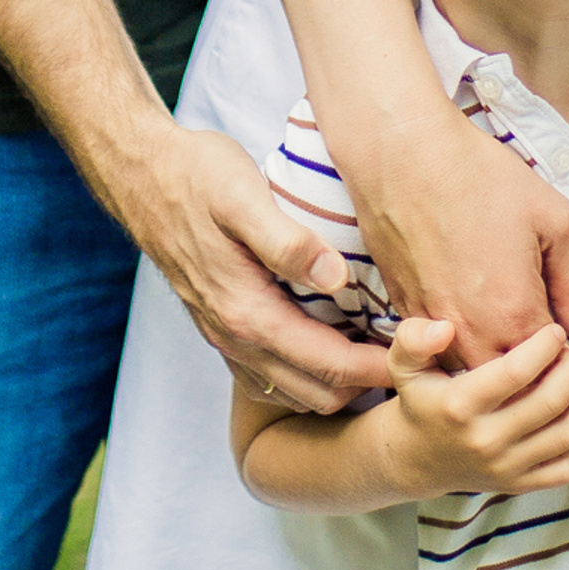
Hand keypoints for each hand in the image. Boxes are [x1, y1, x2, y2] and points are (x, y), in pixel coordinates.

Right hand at [118, 124, 392, 414]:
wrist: (141, 175)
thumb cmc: (195, 176)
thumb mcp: (242, 196)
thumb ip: (286, 242)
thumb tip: (337, 277)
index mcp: (247, 313)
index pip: (330, 366)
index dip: (382, 368)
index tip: (427, 354)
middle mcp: (236, 338)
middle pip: (319, 393)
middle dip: (368, 384)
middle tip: (416, 356)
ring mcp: (226, 338)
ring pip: (296, 390)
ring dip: (340, 383)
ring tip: (384, 349)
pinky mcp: (222, 327)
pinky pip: (272, 375)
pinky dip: (308, 373)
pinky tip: (334, 338)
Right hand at [351, 102, 568, 359]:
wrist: (403, 152)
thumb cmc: (480, 176)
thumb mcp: (553, 218)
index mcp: (514, 313)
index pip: (555, 369)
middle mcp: (470, 332)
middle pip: (513, 384)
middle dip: (535, 370)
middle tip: (546, 334)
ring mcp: (432, 325)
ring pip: (472, 374)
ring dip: (494, 362)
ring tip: (508, 322)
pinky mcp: (404, 310)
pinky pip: (438, 349)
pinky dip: (459, 342)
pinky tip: (470, 306)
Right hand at [379, 316, 568, 496]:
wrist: (418, 458)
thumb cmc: (420, 400)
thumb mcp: (403, 363)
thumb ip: (414, 337)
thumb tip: (446, 328)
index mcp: (459, 405)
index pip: (515, 371)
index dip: (544, 346)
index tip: (554, 331)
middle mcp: (485, 440)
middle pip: (550, 401)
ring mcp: (506, 467)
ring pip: (566, 434)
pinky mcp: (520, 485)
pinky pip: (567, 467)